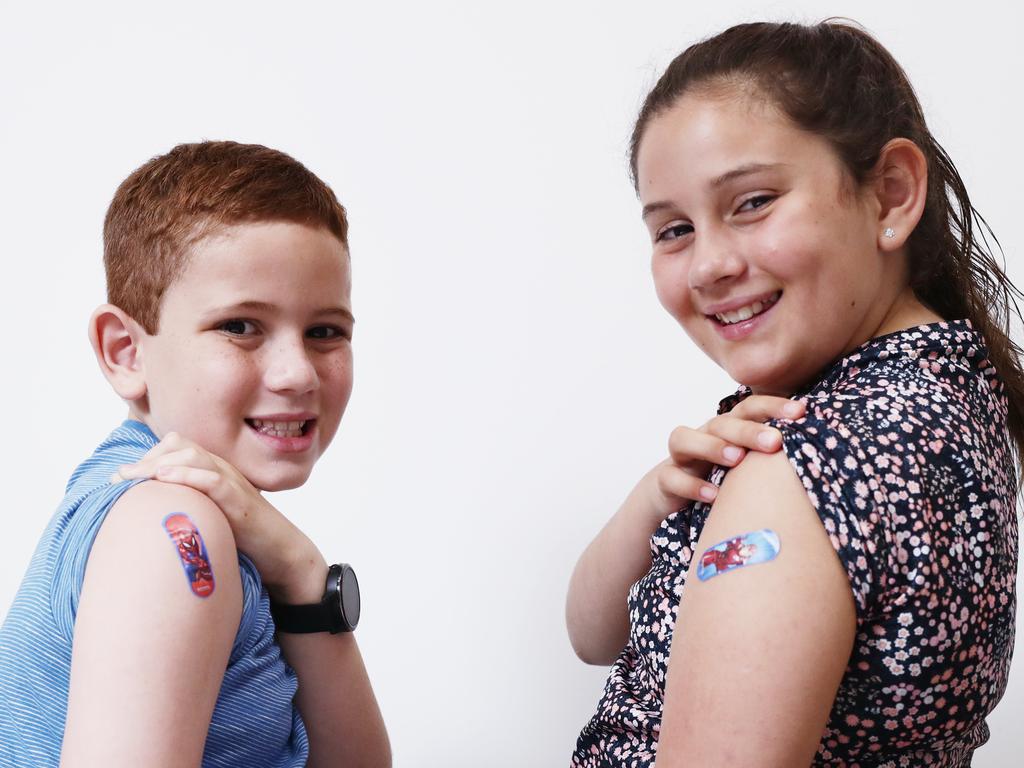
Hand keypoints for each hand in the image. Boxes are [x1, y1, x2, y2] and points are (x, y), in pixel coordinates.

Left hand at [111, 432, 325, 602]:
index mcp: (214, 471)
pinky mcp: (240, 502)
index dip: (148, 455)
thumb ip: (188, 504)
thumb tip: (151, 513)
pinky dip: (188, 475)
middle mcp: (222, 471)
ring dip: (158, 464)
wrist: (281, 552)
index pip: (177, 446)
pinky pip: (213, 480)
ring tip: (132, 476)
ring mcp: (233, 484)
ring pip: (194, 457)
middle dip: (145, 459)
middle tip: (118, 478)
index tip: (123, 476)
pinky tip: (165, 478)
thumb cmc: (243, 537)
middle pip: (180, 446)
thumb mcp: (209, 514)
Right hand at [643, 396, 804, 524]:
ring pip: (684, 439)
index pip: (749, 408)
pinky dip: (691, 485)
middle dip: (748, 430)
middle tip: (775, 442)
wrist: (672, 496)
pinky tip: (714, 495)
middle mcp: (704, 436)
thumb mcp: (747, 464)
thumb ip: (771, 454)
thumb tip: (823, 451)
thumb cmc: (720, 477)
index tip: (802, 411)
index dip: (773, 406)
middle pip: (721, 423)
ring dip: (712, 446)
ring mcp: (681, 457)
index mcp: (728, 429)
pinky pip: (671, 477)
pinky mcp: (665, 480)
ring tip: (737, 459)